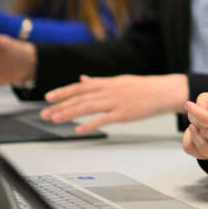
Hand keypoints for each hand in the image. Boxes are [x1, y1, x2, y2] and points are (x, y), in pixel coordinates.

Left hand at [40, 74, 188, 133]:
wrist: (162, 91)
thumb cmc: (141, 87)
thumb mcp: (118, 80)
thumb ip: (98, 81)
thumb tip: (82, 79)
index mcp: (106, 83)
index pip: (80, 86)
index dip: (63, 91)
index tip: (49, 97)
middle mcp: (108, 91)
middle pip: (80, 97)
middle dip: (61, 105)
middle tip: (45, 113)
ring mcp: (115, 102)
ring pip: (88, 107)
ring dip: (69, 113)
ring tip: (55, 119)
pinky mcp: (123, 113)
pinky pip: (103, 119)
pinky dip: (90, 124)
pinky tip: (78, 130)